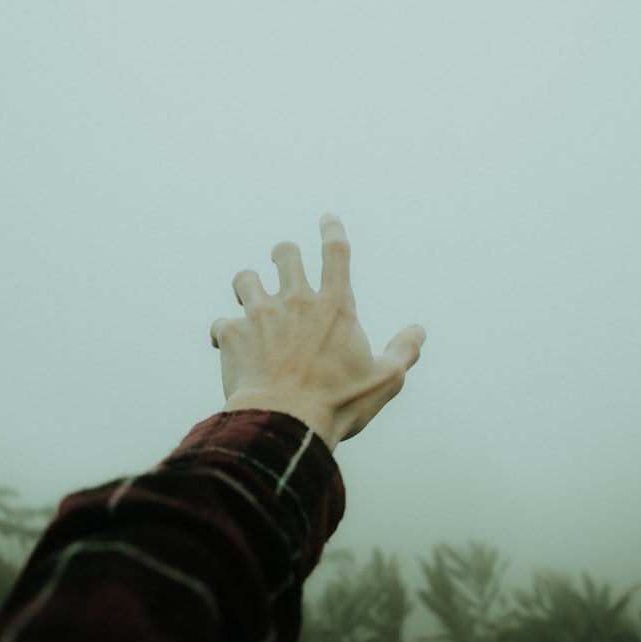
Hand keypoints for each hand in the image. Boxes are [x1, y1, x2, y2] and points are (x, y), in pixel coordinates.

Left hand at [209, 213, 425, 450]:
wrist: (284, 422)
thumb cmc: (338, 403)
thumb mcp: (385, 380)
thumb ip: (404, 351)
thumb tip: (419, 331)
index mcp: (334, 306)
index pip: (336, 253)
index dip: (332, 231)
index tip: (327, 219)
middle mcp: (296, 301)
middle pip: (284, 253)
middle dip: (282, 252)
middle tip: (281, 258)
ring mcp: (260, 314)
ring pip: (245, 278)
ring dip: (248, 284)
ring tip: (248, 296)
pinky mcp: (232, 334)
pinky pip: (221, 324)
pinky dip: (224, 333)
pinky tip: (226, 346)